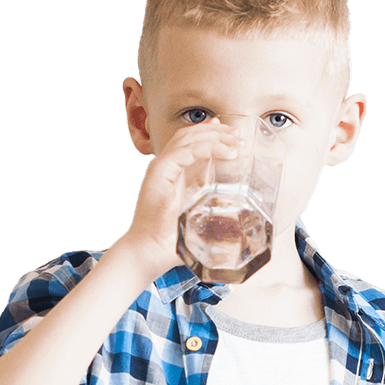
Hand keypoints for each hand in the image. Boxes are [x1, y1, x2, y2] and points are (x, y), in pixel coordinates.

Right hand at [124, 118, 238, 279]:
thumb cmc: (169, 243)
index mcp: (170, 174)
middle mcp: (164, 168)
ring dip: (213, 136)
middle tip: (236, 134)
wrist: (147, 253)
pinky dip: (206, 148)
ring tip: (234, 141)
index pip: (189, 143)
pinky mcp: (159, 174)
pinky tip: (224, 152)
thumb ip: (209, 212)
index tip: (230, 135)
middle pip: (189, 135)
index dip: (209, 134)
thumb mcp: (196, 220)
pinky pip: (184, 152)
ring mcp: (160, 169)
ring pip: (187, 139)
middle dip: (215, 131)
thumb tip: (234, 217)